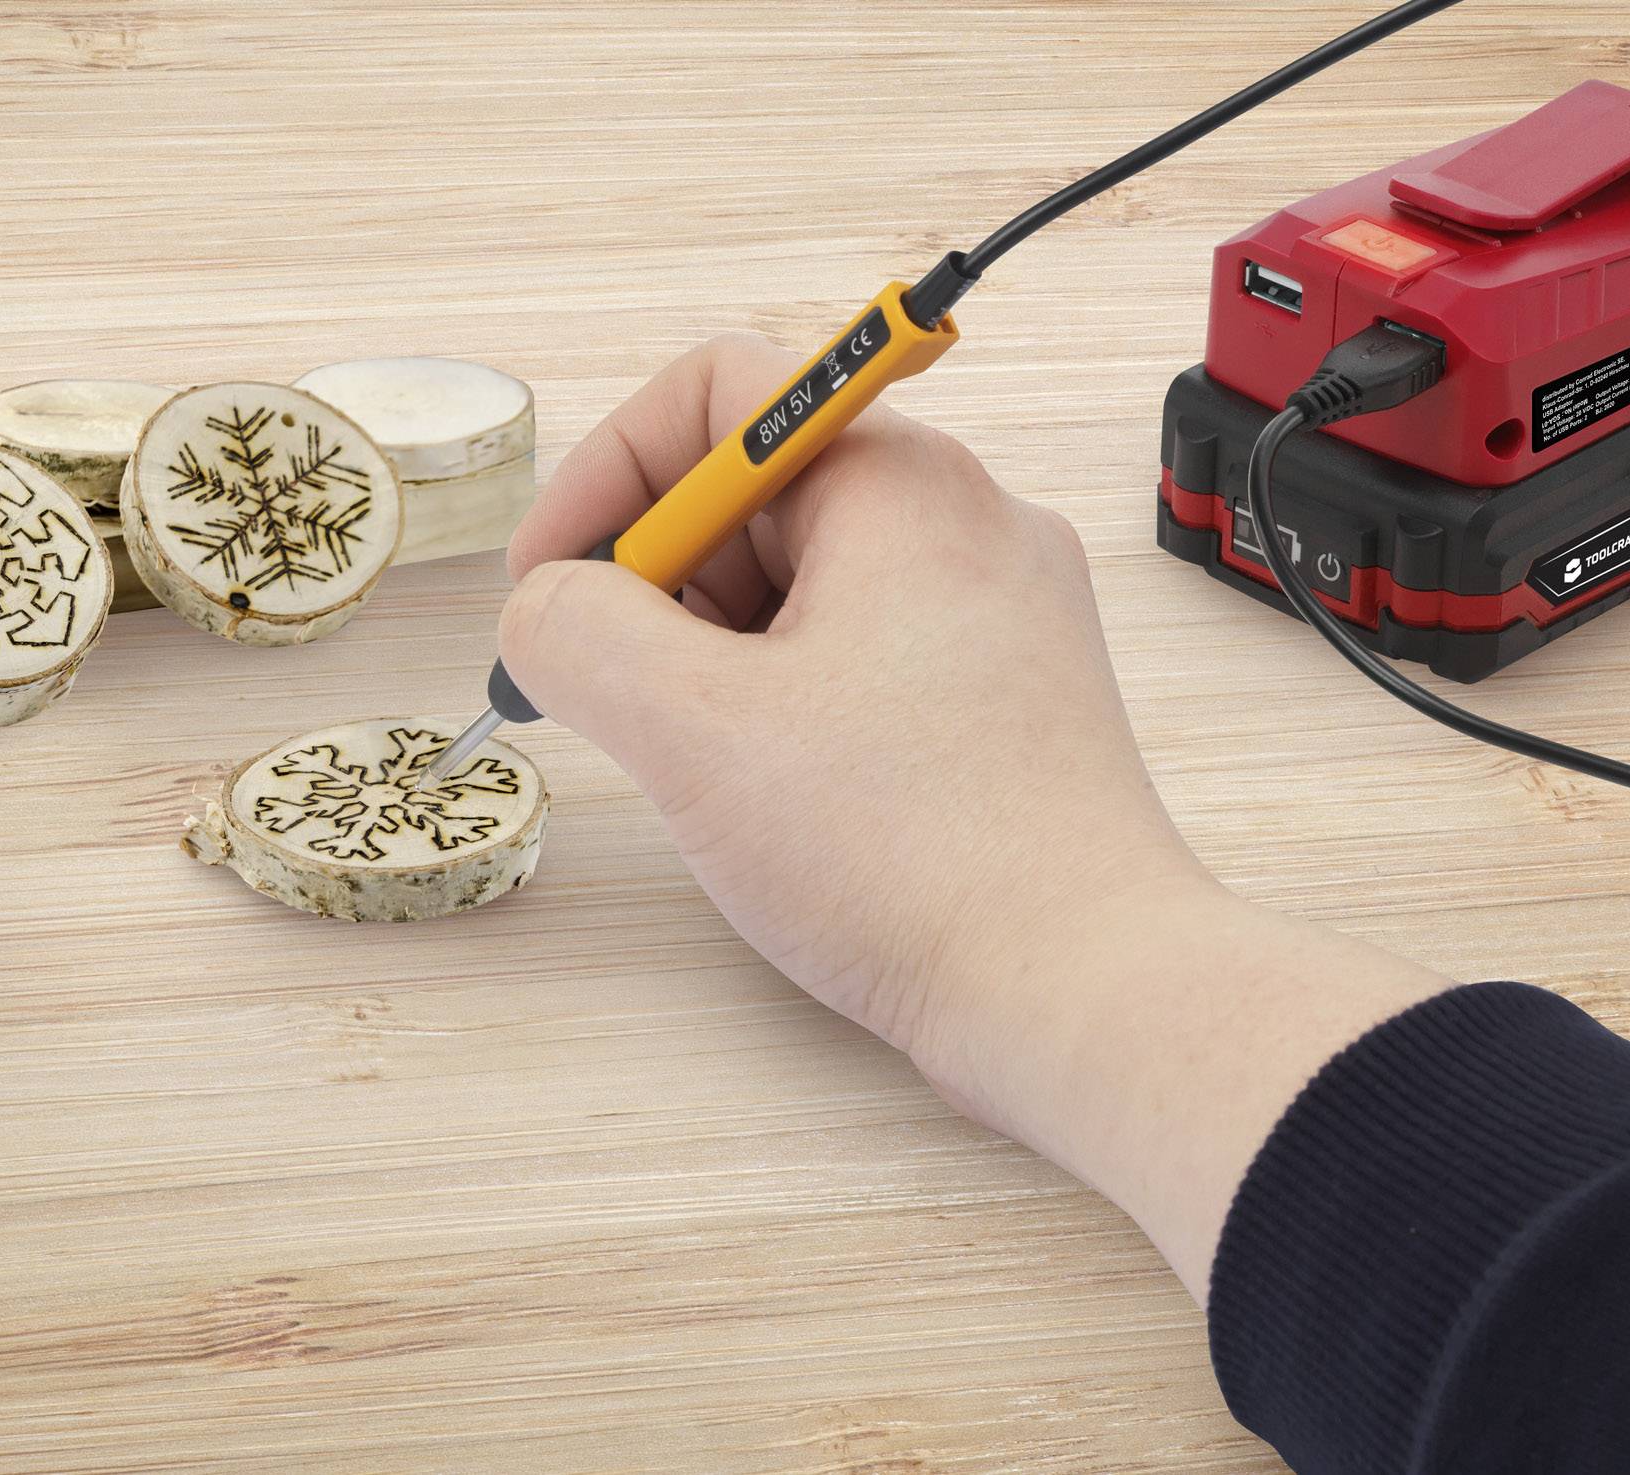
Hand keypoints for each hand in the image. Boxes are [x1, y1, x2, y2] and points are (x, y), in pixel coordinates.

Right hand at [501, 333, 1445, 1281]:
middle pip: (759, 492)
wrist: (1084, 992)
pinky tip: (776, 798)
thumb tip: (545, 610)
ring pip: (808, 584)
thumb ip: (579, 633)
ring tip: (708, 766)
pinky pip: (862, 657)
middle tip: (619, 695)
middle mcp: (969, 523)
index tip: (553, 584)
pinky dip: (788, 705)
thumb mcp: (693, 730)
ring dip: (719, 655)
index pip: (719, 393)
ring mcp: (1001, 614)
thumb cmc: (920, 857)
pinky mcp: (1010, 700)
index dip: (604, 476)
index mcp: (901, 484)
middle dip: (661, 584)